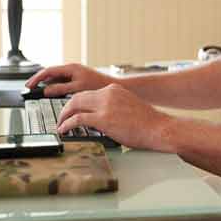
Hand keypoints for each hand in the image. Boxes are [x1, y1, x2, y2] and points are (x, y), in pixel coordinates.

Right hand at [25, 63, 114, 96]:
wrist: (114, 87)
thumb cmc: (99, 85)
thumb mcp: (77, 88)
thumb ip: (61, 88)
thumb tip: (46, 90)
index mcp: (71, 68)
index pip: (48, 71)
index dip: (37, 78)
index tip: (29, 85)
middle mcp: (72, 69)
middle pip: (50, 73)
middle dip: (39, 80)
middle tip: (29, 87)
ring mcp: (74, 74)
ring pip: (56, 77)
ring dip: (46, 83)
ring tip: (37, 90)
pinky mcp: (77, 80)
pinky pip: (62, 81)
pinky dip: (54, 86)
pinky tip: (51, 92)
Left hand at [56, 84, 173, 151]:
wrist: (159, 128)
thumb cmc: (148, 123)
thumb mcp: (128, 106)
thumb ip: (113, 106)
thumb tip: (100, 117)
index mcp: (113, 90)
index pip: (88, 93)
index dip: (76, 102)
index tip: (71, 110)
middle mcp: (107, 94)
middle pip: (77, 97)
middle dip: (66, 108)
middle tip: (62, 117)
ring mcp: (105, 105)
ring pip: (74, 105)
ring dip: (64, 115)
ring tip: (60, 125)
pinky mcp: (103, 119)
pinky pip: (77, 119)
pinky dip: (67, 124)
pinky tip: (64, 130)